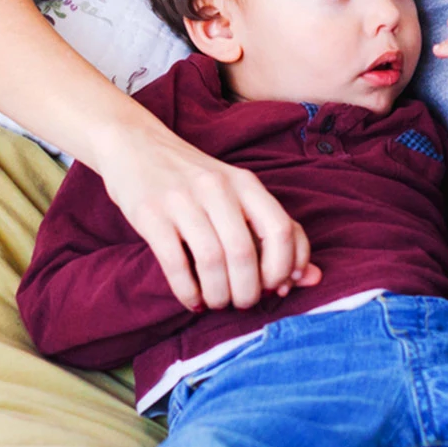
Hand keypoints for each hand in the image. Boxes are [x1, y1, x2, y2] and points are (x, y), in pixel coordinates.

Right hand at [94, 127, 320, 311]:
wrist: (136, 143)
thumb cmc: (194, 178)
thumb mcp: (237, 194)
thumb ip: (274, 233)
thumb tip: (311, 279)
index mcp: (246, 183)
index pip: (283, 230)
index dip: (285, 268)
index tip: (276, 288)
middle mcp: (217, 188)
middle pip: (245, 252)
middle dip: (248, 291)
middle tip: (243, 303)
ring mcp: (182, 200)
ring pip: (212, 260)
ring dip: (218, 294)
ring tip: (217, 303)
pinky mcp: (150, 214)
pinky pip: (174, 263)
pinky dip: (187, 291)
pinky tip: (192, 300)